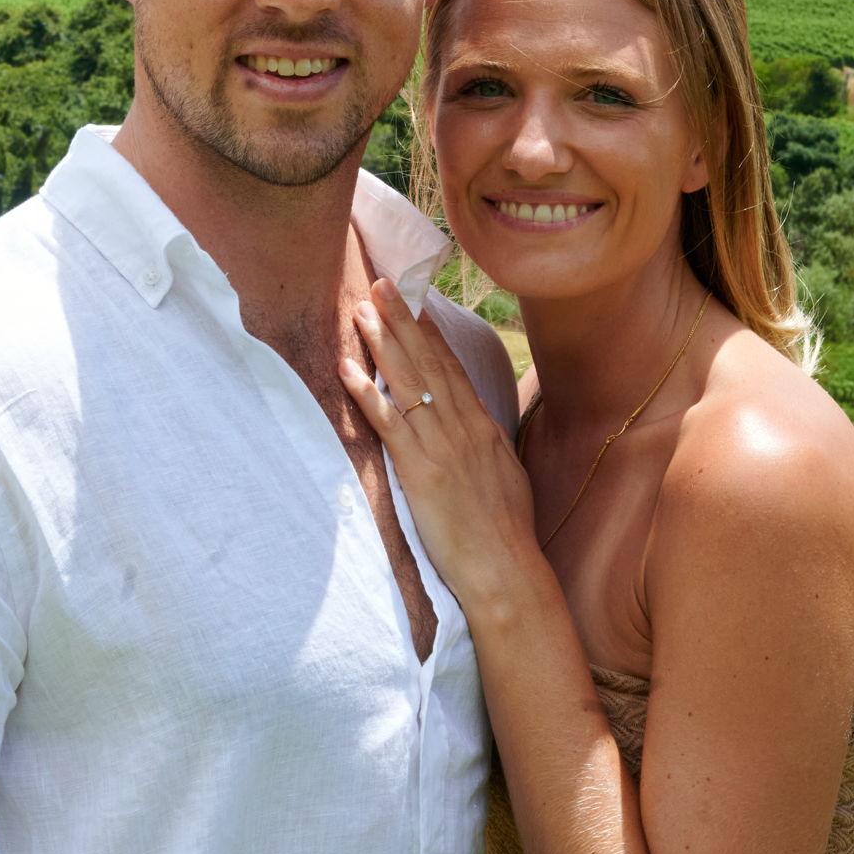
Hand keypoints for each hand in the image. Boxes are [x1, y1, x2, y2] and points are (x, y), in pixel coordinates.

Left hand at [340, 277, 539, 609]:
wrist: (505, 568)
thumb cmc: (505, 531)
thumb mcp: (505, 474)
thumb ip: (487, 443)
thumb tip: (476, 425)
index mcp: (482, 427)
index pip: (452, 368)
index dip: (430, 334)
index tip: (416, 303)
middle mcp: (462, 426)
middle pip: (428, 362)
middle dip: (403, 321)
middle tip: (382, 285)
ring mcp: (440, 445)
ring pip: (407, 382)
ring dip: (382, 343)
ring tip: (362, 310)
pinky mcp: (419, 468)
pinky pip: (387, 423)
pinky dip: (366, 393)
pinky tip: (348, 370)